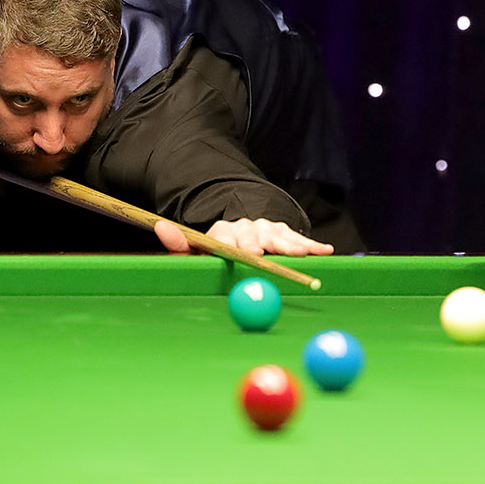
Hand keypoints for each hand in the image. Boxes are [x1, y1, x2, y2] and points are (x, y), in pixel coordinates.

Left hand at [153, 218, 333, 256]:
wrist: (239, 231)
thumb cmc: (217, 250)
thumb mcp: (195, 250)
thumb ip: (179, 243)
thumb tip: (161, 227)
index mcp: (222, 234)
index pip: (228, 238)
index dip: (240, 246)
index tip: (251, 254)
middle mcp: (245, 229)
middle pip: (256, 237)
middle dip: (266, 246)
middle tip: (279, 256)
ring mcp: (266, 228)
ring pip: (280, 236)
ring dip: (294, 245)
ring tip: (305, 254)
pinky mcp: (282, 231)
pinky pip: (298, 238)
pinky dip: (311, 245)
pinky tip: (324, 251)